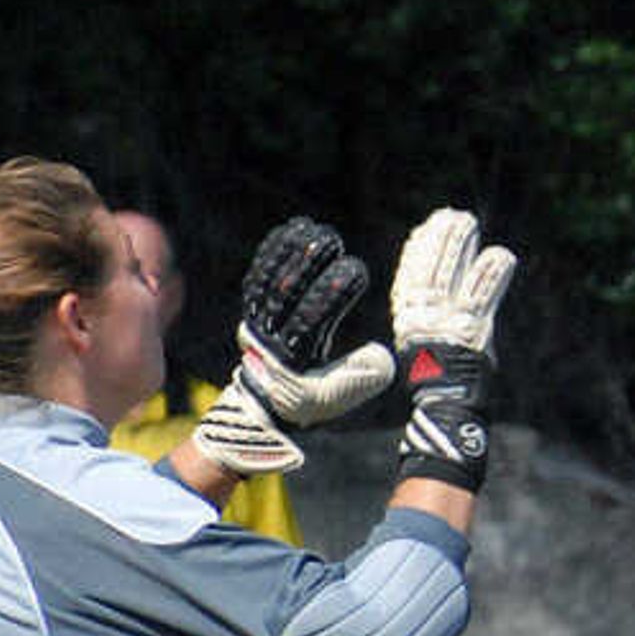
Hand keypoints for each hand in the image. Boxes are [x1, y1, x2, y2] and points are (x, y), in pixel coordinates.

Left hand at [191, 218, 394, 476]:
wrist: (267, 407)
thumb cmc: (314, 399)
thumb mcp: (342, 396)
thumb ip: (362, 377)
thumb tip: (381, 354)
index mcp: (294, 360)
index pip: (312, 318)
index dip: (333, 292)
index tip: (357, 269)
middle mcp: (269, 340)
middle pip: (285, 295)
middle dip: (308, 264)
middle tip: (333, 240)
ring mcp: (257, 323)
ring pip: (270, 283)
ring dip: (292, 253)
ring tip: (315, 229)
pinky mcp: (253, 311)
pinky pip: (258, 278)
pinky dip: (273, 253)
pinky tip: (293, 230)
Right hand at [389, 207, 517, 490]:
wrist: (446, 409)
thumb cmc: (441, 379)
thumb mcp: (426, 341)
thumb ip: (429, 313)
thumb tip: (434, 286)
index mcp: (408, 318)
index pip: (410, 275)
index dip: (420, 250)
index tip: (427, 227)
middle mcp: (422, 317)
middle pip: (430, 268)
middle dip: (442, 240)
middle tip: (454, 215)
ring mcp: (445, 322)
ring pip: (452, 274)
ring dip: (460, 246)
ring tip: (469, 222)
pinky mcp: (470, 331)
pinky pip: (482, 296)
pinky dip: (492, 276)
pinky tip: (502, 255)